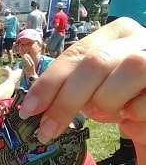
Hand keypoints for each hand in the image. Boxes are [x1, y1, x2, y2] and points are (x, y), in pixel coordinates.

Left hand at [18, 18, 145, 146]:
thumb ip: (71, 86)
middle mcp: (136, 38)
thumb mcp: (95, 86)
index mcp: (113, 34)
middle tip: (48, 130)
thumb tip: (34, 105)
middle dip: (67, 101)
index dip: (49, 83)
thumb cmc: (126, 95)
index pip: (74, 54)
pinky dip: (135, 112)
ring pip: (129, 69)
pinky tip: (132, 116)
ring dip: (108, 102)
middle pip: (96, 62)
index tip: (28, 110)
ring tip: (107, 115)